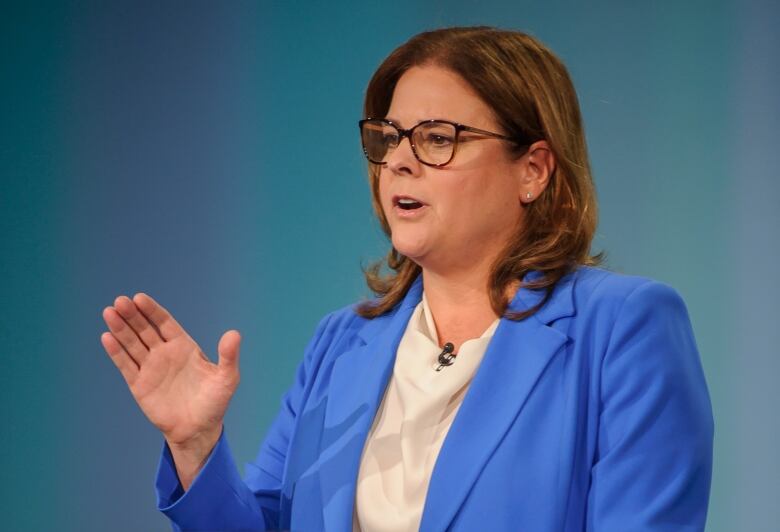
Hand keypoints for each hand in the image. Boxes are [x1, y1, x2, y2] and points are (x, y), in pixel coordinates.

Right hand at [100, 293, 240, 448]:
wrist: (198, 430)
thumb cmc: (215, 402)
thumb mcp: (227, 378)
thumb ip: (228, 356)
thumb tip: (234, 333)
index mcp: (184, 346)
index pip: (165, 323)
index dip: (152, 311)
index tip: (139, 298)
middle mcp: (165, 353)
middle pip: (145, 329)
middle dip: (133, 315)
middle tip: (120, 301)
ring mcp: (151, 368)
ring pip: (132, 344)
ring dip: (121, 329)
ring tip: (109, 312)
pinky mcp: (139, 384)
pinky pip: (126, 365)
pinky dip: (116, 352)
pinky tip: (107, 337)